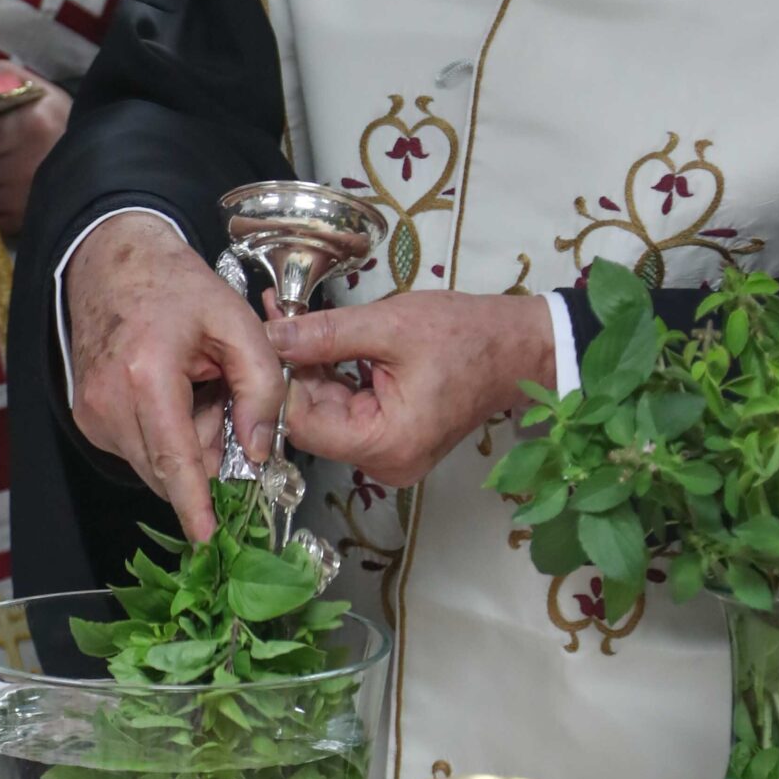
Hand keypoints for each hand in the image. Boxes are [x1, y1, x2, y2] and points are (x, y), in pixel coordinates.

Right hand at [65, 211, 287, 541]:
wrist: (113, 263)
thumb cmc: (175, 286)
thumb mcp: (236, 321)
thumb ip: (261, 385)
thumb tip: (260, 448)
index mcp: (146, 374)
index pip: (175, 458)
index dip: (194, 504)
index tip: (207, 538)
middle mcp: (108, 401)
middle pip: (169, 470)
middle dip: (208, 455)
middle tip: (221, 401)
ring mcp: (91, 414)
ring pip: (155, 465)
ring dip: (187, 446)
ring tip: (196, 390)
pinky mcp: (87, 420)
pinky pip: (139, 451)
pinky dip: (165, 436)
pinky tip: (173, 396)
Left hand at [273, 290, 556, 485]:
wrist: (516, 347)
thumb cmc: (465, 337)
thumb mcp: (389, 326)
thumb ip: (325, 335)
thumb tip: (272, 337)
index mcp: (385, 443)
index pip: (304, 424)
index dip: (277, 379)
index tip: (263, 334)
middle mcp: (384, 463)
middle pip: (312, 419)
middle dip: (291, 367)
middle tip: (274, 315)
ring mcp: (388, 454)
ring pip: (325, 412)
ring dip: (308, 367)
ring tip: (290, 318)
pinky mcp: (391, 439)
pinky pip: (346, 409)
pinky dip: (331, 375)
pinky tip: (316, 339)